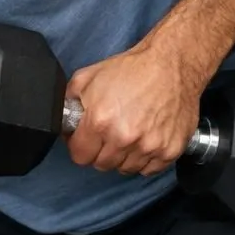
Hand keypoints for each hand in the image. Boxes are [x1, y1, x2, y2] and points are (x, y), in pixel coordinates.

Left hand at [64, 45, 204, 176]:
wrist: (170, 65)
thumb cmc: (132, 70)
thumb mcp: (87, 77)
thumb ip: (69, 100)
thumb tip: (64, 119)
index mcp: (100, 121)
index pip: (80, 155)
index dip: (78, 146)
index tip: (83, 140)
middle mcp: (124, 137)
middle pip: (101, 164)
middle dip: (99, 151)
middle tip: (106, 135)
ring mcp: (149, 146)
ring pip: (125, 169)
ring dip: (122, 156)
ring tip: (126, 135)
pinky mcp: (170, 150)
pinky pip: (149, 170)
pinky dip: (144, 160)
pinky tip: (143, 142)